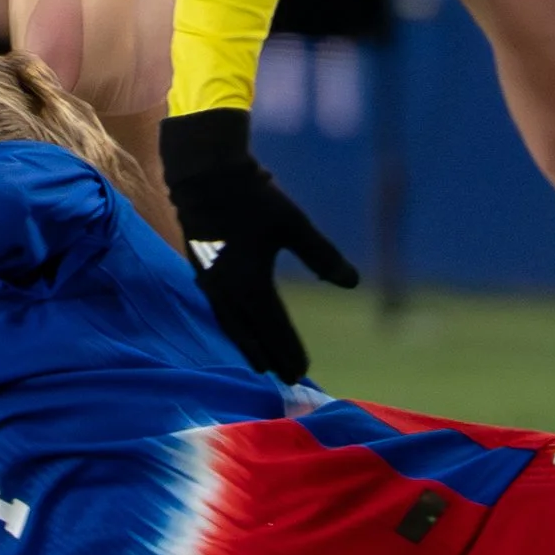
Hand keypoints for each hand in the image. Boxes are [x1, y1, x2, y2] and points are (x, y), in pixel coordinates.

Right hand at [158, 109, 358, 381]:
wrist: (205, 175)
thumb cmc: (253, 198)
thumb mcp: (293, 225)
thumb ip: (322, 256)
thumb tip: (353, 282)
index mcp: (251, 285)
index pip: (274, 329)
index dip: (289, 350)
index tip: (302, 372)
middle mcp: (227, 293)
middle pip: (251, 335)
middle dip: (270, 356)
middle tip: (287, 379)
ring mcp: (210, 284)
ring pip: (231, 326)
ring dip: (247, 346)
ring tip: (260, 364)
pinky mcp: (201, 272)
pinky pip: (219, 312)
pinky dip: (232, 327)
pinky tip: (237, 328)